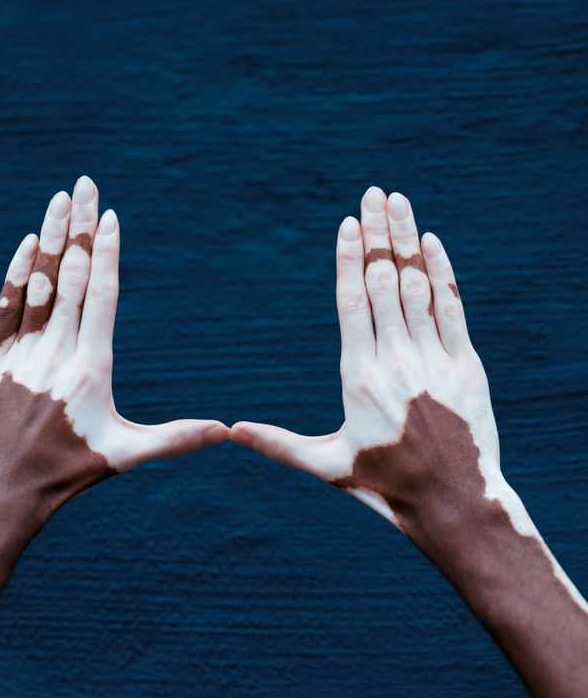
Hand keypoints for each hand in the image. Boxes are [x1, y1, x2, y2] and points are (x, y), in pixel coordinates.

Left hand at [0, 176, 227, 539]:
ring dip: (49, 237)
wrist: (1, 490)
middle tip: (86, 184)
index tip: (112, 216)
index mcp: (91, 367)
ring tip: (59, 199)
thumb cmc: (69, 471)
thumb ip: (177, 438)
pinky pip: (6, 305)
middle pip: (71, 275)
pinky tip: (26, 243)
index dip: (107, 252)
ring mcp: (21, 352)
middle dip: (81, 226)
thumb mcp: (126, 455)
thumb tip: (227, 431)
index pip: (102, 295)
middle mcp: (55, 351)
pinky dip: (17, 272)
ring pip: (38, 282)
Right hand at [231, 186, 530, 560]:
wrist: (455, 505)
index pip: (351, 302)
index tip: (347, 223)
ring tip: (398, 202)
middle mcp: (396, 360)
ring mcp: (435, 360)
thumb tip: (230, 431)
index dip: (348, 257)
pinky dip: (442, 272)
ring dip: (406, 240)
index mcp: (359, 377)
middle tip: (373, 192)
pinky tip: (432, 243)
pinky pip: (452, 308)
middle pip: (384, 281)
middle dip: (377, 233)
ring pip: (417, 286)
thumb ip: (278, 443)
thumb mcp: (328, 465)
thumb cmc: (386, 488)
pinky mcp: (467, 366)